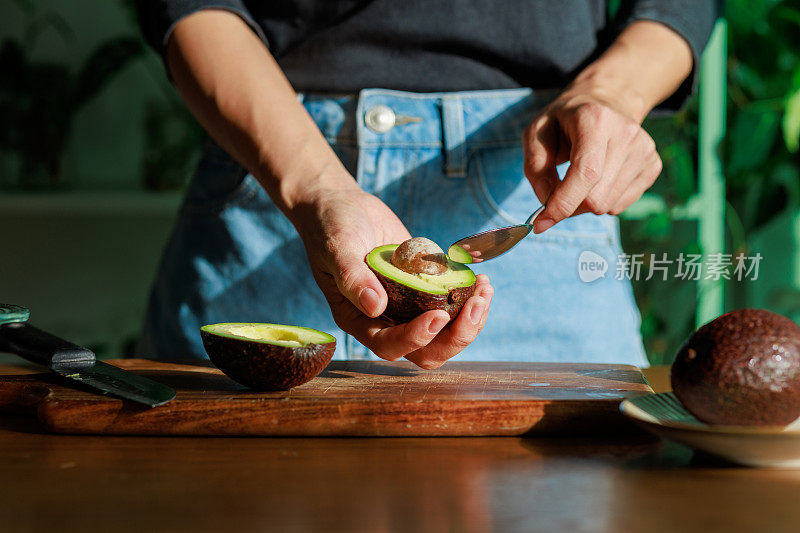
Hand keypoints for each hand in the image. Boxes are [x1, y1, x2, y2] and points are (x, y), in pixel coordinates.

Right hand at [291, 180, 493, 368]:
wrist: (342, 206)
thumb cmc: (331, 227)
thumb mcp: (338, 248)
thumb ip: (352, 278)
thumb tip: (376, 307)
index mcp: (358, 319)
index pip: (389, 344)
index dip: (416, 337)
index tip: (438, 314)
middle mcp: (384, 320)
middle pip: (426, 351)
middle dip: (456, 335)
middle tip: (476, 304)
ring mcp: (407, 306)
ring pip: (444, 334)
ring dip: (469, 320)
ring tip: (484, 290)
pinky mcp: (423, 288)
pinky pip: (451, 307)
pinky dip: (469, 298)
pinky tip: (480, 279)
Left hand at [523, 85, 662, 232]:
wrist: (607, 102)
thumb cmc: (565, 121)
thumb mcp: (537, 132)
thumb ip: (535, 166)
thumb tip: (547, 200)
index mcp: (596, 120)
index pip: (586, 173)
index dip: (563, 203)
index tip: (541, 222)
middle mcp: (626, 134)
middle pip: (595, 198)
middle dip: (569, 205)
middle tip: (557, 189)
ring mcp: (644, 150)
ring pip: (606, 206)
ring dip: (584, 203)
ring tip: (580, 177)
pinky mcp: (652, 166)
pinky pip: (619, 205)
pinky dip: (602, 201)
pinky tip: (599, 177)